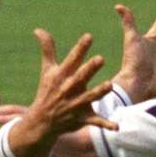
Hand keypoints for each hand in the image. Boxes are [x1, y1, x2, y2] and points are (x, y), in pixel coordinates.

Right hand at [6, 30, 116, 156]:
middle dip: (89, 69)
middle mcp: (69, 89)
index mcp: (62, 75)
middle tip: (100, 59)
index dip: (80, 48)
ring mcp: (76, 104)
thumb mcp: (47, 70)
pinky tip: (117, 127)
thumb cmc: (47, 91)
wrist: (42, 121)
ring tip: (110, 85)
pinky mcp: (82, 118)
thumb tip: (38, 29)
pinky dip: (106, 125)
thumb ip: (47, 49)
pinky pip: (95, 122)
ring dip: (99, 92)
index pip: (72, 59)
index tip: (89, 36)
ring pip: (89, 98)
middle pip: (80, 77)